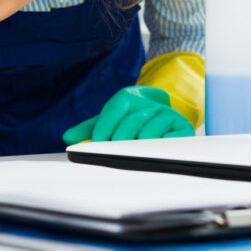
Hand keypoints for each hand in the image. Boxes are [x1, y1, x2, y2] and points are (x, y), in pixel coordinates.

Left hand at [62, 86, 194, 143]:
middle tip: (114, 151)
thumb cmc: (131, 121)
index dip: (104, 126)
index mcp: (128, 98)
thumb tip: (68, 137)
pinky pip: (168, 140)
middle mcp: (148, 104)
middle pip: (130, 122)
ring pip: (147, 133)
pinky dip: (158, 148)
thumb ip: (89, 128)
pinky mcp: (182, 128)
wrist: (163, 116)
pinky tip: (152, 151)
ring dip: (138, 145)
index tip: (97, 142)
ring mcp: (166, 115)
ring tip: (134, 151)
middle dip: (119, 140)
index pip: (115, 108)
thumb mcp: (109, 121)